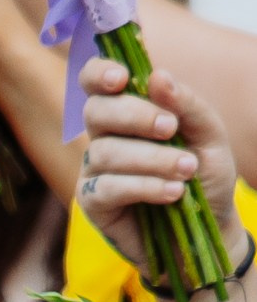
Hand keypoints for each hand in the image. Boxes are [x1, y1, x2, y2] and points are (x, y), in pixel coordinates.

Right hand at [80, 58, 243, 274]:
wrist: (205, 229)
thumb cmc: (204, 177)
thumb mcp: (208, 135)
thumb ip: (186, 105)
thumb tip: (157, 76)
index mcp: (129, 111)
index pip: (96, 82)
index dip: (99, 73)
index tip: (123, 77)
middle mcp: (106, 137)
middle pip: (97, 112)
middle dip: (134, 115)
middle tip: (170, 129)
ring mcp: (95, 171)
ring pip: (105, 152)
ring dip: (150, 159)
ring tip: (185, 170)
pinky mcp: (93, 204)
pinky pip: (107, 188)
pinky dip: (144, 186)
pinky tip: (172, 193)